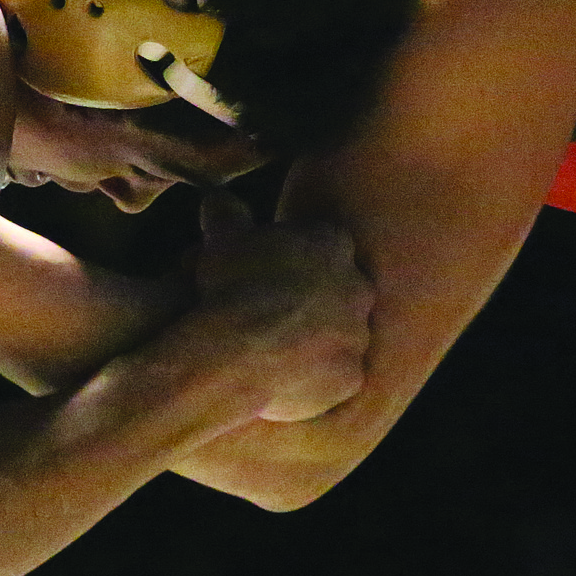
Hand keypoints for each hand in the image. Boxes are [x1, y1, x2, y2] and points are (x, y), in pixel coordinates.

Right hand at [193, 192, 372, 422]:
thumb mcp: (222, 237)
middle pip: (344, 288)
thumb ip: (226, 212)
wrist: (235, 350)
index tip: (280, 267)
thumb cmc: (231, 285)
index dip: (302, 255)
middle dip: (320, 297)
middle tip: (283, 308)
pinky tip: (285, 375)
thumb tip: (217, 198)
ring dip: (320, 338)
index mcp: (333, 244)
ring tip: (281, 346)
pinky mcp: (350, 376)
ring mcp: (357, 335)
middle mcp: (357, 287)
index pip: (327, 242)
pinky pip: (337, 376)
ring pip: (344, 334)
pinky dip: (316, 377)